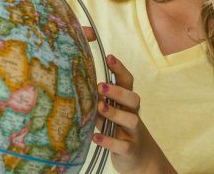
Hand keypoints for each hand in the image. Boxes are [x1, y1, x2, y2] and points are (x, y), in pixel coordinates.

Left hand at [94, 55, 176, 173]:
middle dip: (118, 91)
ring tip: (100, 108)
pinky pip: (122, 146)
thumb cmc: (116, 127)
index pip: (127, 81)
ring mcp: (133, 132)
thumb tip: (76, 83)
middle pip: (133, 98)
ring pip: (132, 120)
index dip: (119, 69)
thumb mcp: (108, 112)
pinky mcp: (130, 150)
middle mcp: (132, 113)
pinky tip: (95, 137)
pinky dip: (109, 141)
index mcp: (126, 102)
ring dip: (115, 113)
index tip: (109, 57)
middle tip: (100, 86)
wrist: (137, 157)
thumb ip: (97, 100)